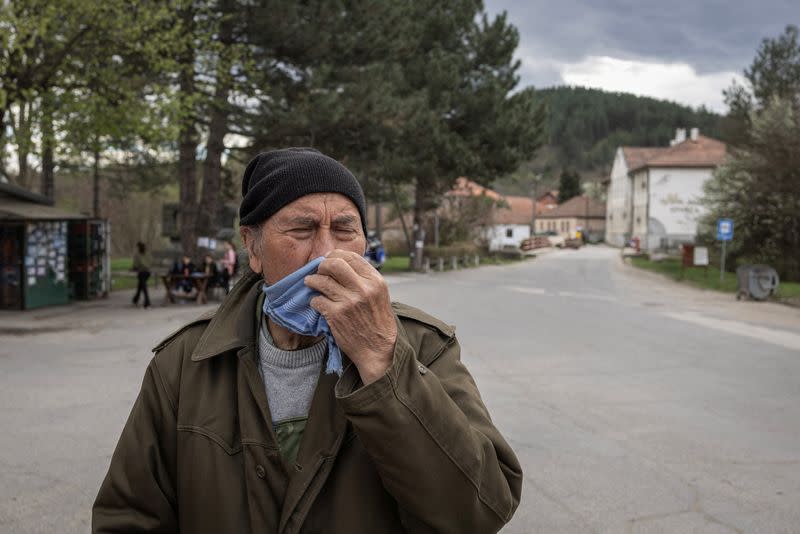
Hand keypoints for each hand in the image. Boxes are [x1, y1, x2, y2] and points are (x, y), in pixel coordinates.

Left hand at [305, 250, 396, 384]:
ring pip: (321, 281)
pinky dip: (314, 301)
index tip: (329, 260)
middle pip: (334, 264)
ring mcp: (349, 301)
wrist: (378, 349)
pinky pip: (317, 300)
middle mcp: (363, 288)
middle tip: (318, 271)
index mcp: (375, 281)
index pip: (351, 257)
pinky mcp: (336, 315)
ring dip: (312, 281)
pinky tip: (318, 303)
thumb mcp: (379, 294)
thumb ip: (364, 278)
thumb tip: (342, 262)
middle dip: (322, 265)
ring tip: (311, 283)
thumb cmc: (377, 321)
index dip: (336, 255)